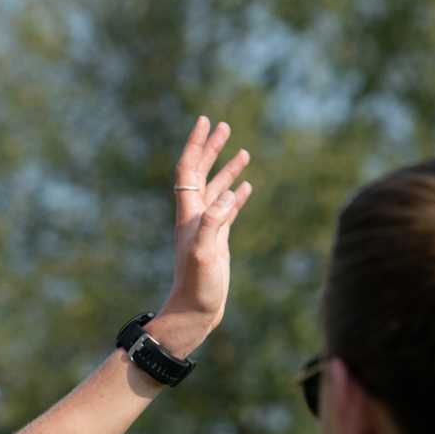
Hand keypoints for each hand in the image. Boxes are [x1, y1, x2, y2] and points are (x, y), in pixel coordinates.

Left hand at [154, 115, 251, 352]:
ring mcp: (206, 227)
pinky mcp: (218, 240)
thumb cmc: (197, 286)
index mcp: (189, 214)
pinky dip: (236, 194)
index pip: (188, 170)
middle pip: (200, 173)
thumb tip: (230, 193)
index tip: (204, 121)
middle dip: (210, 148)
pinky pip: (228, 209)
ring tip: (242, 150)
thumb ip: (215, 222)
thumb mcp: (206, 253)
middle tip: (222, 125)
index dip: (195, 145)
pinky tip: (246, 185)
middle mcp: (195, 217)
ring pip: (216, 189)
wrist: (195, 311)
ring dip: (226, 168)